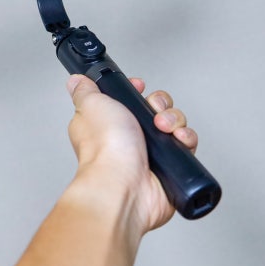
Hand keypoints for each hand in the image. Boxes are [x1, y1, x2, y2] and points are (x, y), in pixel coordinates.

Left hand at [65, 74, 198, 233]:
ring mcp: (149, 154)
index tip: (139, 87)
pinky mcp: (168, 168)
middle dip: (161, 105)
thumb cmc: (105, 149)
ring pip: (174, 125)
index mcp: (109, 123)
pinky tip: (179, 139)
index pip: (129, 100)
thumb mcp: (91, 105)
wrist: (124, 184)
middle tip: (155, 112)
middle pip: (156, 109)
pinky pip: (186, 145)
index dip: (138, 92)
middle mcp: (129, 139)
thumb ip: (85, 90)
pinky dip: (186, 139)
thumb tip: (77, 81)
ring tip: (165, 128)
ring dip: (175, 120)